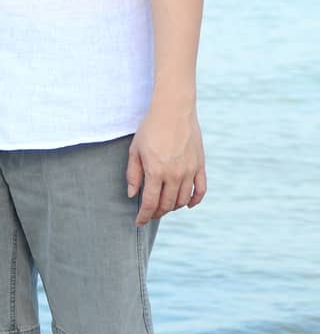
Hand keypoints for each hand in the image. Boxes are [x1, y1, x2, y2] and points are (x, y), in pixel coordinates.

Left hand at [126, 99, 206, 225]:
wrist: (174, 111)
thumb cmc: (150, 128)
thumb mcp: (135, 150)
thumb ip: (133, 174)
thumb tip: (132, 195)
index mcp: (155, 171)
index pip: (150, 202)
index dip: (143, 216)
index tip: (139, 223)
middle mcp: (174, 175)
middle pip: (166, 204)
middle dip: (156, 213)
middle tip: (149, 214)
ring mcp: (189, 171)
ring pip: (182, 200)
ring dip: (172, 207)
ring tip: (163, 207)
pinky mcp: (200, 166)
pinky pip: (200, 190)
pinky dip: (194, 201)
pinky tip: (187, 205)